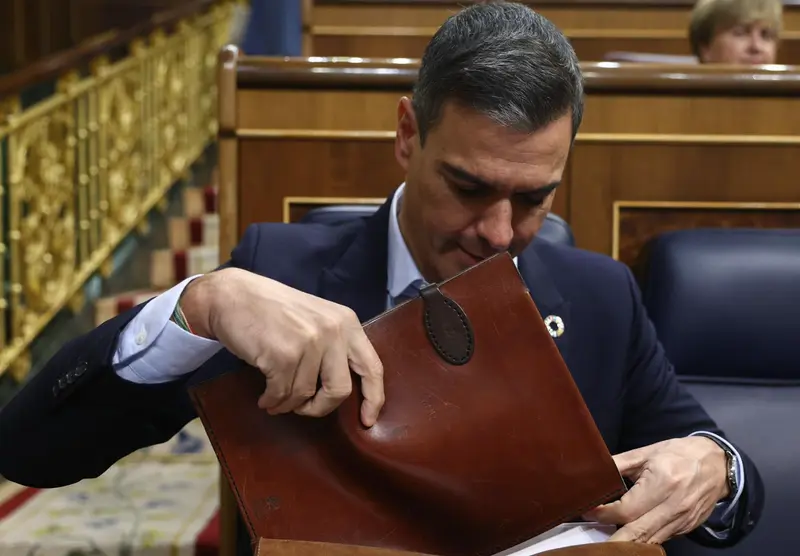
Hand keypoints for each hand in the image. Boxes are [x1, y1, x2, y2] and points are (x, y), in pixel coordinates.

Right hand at [182, 268, 384, 426]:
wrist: (232, 295)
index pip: (372, 367)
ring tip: (275, 397)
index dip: (373, 399)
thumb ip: (335, 347)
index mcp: (347, 322)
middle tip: (303, 408)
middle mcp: (333, 331)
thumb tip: (344, 392)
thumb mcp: (316, 320)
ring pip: (306, 395)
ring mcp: (309, 342)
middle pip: (340, 390)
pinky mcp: (284, 355)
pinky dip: (272, 401)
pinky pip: (282, 395)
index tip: (367, 420)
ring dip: (288, 404)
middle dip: (320, 407)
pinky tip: (264, 396)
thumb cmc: (272, 311)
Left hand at [584, 436, 728, 543]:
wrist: (718, 463)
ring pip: (649, 541)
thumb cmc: (680, 454)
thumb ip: (619, 463)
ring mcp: (682, 520)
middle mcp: (673, 506)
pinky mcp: (687, 528)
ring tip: (606, 539)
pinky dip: (644, 540)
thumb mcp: (646, 452)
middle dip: (612, 540)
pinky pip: (661, 539)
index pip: (627, 510)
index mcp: (662, 483)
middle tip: (591, 537)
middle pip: (637, 533)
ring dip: (627, 542)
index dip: (604, 513)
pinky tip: (629, 535)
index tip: (587, 510)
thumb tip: (594, 472)